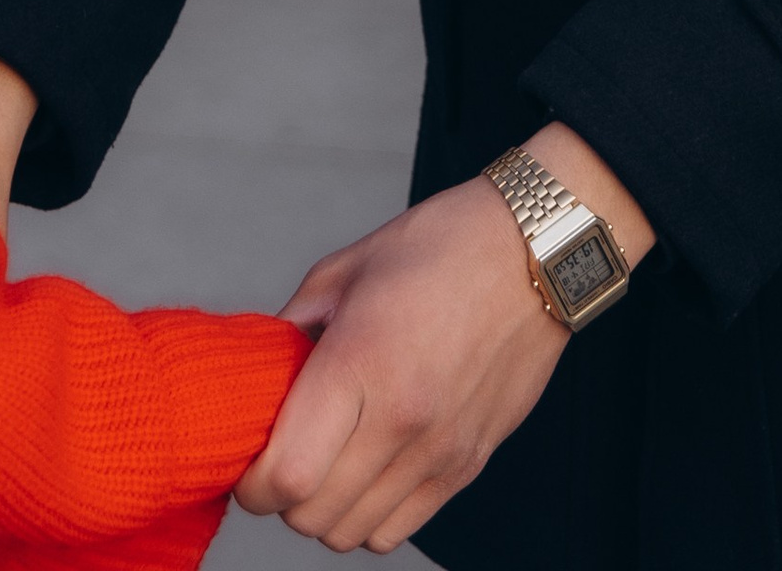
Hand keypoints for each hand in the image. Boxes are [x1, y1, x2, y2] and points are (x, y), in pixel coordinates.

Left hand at [234, 127, 651, 553]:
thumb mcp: (347, 267)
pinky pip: (399, 531)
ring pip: (353, 535)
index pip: (288, 474)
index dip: (252, 483)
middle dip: (280, 498)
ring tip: (325, 464)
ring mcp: (439, 450)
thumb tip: (258, 376)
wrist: (534, 254)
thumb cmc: (439, 247)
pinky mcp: (468, 466)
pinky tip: (367, 471)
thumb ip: (293, 327)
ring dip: (325, 511)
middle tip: (280, 456)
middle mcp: (402, 418)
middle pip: (313, 517)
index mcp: (361, 361)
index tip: (247, 460)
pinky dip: (369, 517)